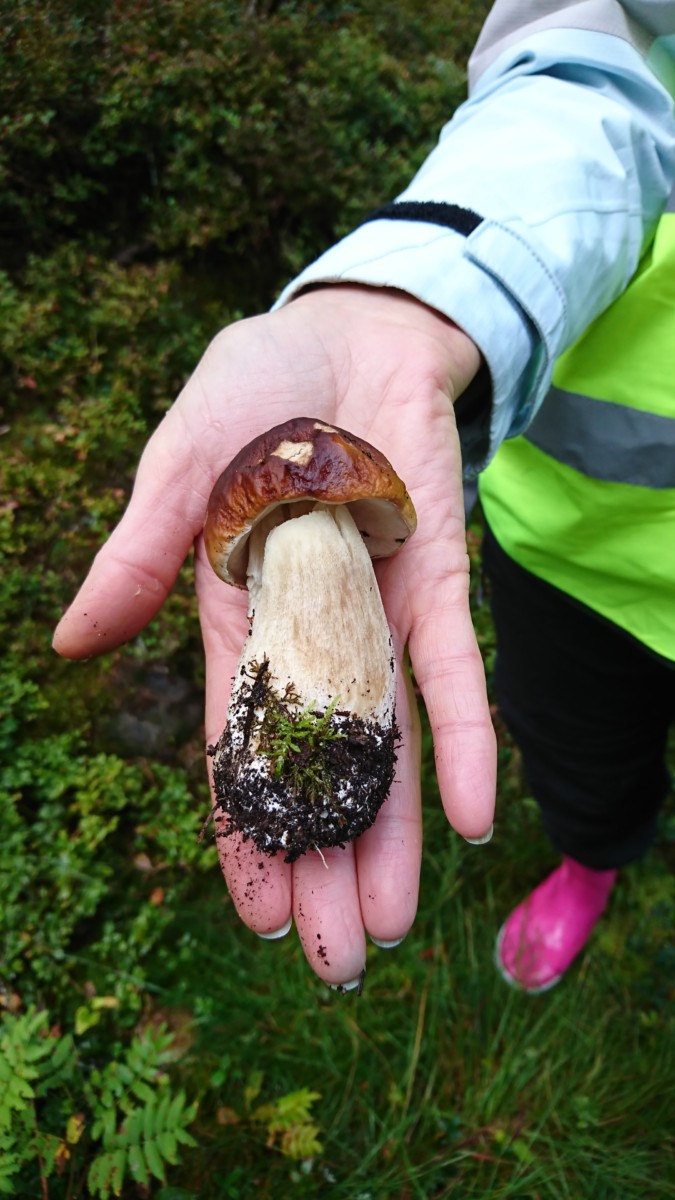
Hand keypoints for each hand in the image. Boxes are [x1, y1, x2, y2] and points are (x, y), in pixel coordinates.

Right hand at [53, 285, 495, 987]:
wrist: (353, 332)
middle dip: (325, 865)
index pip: (240, 749)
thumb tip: (74, 640)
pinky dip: (465, 741)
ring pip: (388, 749)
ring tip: (389, 926)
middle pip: (320, 773)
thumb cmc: (255, 389)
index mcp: (235, 623)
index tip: (258, 917)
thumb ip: (141, 549)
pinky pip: (453, 676)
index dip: (248, 832)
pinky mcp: (436, 588)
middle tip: (335, 961)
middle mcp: (311, 641)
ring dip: (390, 836)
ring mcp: (377, 620)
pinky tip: (470, 817)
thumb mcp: (182, 463)